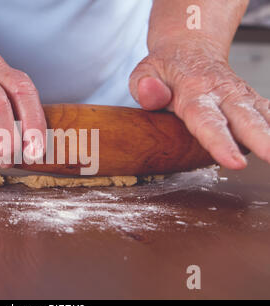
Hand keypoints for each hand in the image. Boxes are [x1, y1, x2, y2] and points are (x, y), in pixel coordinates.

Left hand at [129, 38, 269, 169]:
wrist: (190, 46)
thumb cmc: (165, 67)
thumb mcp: (144, 72)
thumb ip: (144, 86)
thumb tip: (150, 94)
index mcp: (193, 90)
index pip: (206, 120)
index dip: (220, 142)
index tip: (233, 161)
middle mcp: (222, 92)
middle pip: (244, 118)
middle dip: (260, 139)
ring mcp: (240, 95)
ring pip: (262, 115)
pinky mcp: (251, 100)